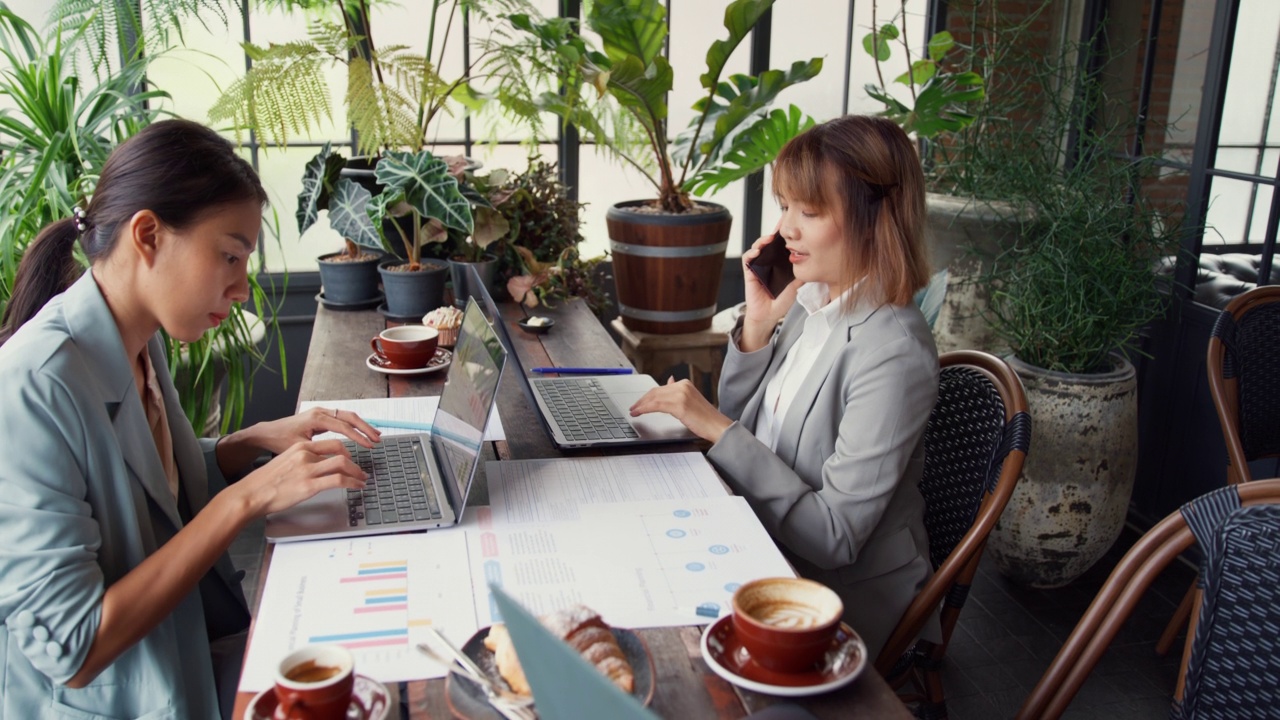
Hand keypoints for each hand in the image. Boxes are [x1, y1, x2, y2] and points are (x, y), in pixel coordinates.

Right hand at [237, 439, 367, 516]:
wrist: (250, 494)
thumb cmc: (265, 483)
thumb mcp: (285, 463)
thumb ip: (302, 461)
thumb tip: (317, 467)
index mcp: (299, 447)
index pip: (331, 443)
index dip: (346, 451)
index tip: (351, 458)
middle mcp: (305, 455)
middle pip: (340, 450)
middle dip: (355, 460)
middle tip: (360, 469)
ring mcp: (308, 470)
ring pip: (343, 464)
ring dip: (357, 472)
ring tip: (362, 479)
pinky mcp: (309, 485)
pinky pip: (339, 480)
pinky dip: (353, 483)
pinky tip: (357, 486)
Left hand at [252, 407, 381, 454]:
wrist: (267, 433)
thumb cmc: (280, 440)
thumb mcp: (299, 448)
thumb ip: (320, 452)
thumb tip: (338, 460)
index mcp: (316, 418)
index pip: (344, 427)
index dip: (358, 437)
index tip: (369, 446)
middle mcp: (320, 412)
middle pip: (350, 417)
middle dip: (366, 428)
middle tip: (377, 439)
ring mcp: (321, 412)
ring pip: (347, 416)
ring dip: (362, 425)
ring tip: (374, 435)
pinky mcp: (321, 416)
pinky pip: (342, 418)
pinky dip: (354, 425)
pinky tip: (360, 432)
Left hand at [629, 378, 732, 443]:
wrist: (717, 426)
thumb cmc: (705, 418)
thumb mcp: (690, 400)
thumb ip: (678, 391)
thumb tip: (669, 381)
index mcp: (685, 384)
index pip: (660, 388)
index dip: (647, 396)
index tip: (639, 402)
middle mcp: (682, 386)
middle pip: (655, 392)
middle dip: (641, 400)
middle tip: (633, 407)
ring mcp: (681, 394)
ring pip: (654, 398)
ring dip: (641, 405)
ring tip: (634, 411)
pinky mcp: (679, 405)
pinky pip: (656, 405)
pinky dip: (645, 409)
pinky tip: (639, 412)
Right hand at [741, 230, 800, 351]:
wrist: (769, 315)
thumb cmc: (781, 300)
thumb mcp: (796, 286)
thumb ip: (801, 274)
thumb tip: (813, 263)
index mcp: (779, 263)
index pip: (781, 245)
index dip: (784, 234)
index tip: (791, 222)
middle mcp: (768, 262)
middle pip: (769, 242)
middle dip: (774, 231)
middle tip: (781, 223)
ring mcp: (758, 266)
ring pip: (757, 247)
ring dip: (762, 241)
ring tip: (769, 238)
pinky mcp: (749, 272)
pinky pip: (747, 259)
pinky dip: (751, 254)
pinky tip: (757, 252)